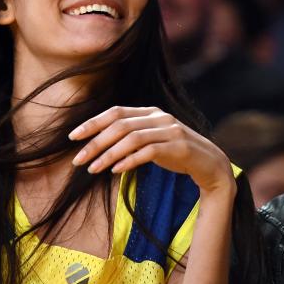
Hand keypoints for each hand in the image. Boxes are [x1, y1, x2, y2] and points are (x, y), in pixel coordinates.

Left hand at [69, 106, 234, 195]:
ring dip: (108, 155)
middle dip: (95, 142)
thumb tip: (97, 144)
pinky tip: (115, 171)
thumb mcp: (152, 140)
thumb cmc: (176, 153)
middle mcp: (160, 117)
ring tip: (92, 169)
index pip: (115, 112)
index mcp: (150, 112)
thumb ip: (131, 137)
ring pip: (131, 139)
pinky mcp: (179, 147)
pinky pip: (148, 152)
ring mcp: (171, 130)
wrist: (210, 164)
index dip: (92, 123)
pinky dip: (129, 161)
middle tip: (78, 160)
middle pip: (119, 126)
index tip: (73, 137)